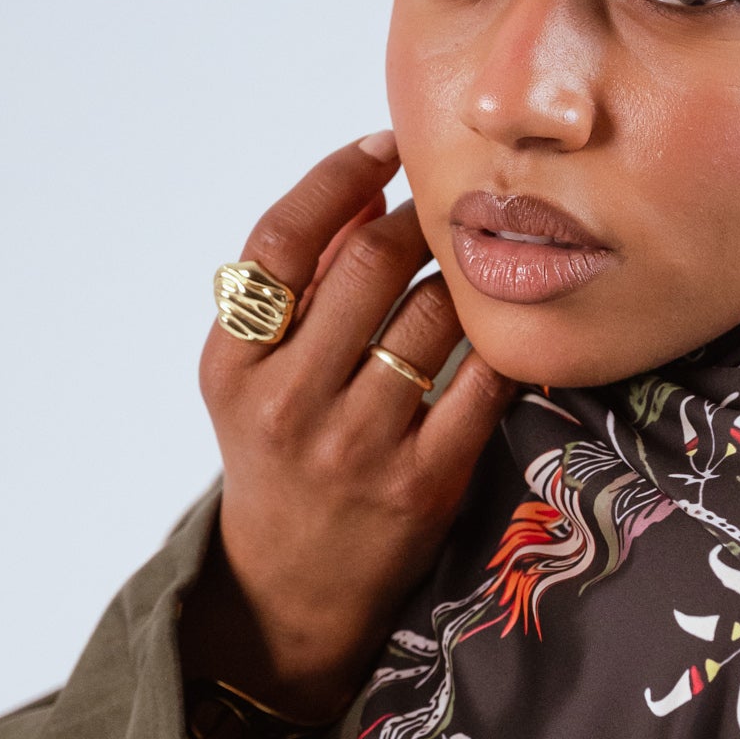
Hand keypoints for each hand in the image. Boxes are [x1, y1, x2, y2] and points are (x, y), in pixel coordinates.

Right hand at [181, 131, 516, 722]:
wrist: (291, 591)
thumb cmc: (279, 455)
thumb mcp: (256, 374)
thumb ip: (300, 283)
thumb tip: (366, 184)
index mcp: (232, 365)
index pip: (280, 241)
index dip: (339, 178)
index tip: (385, 147)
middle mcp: (286, 402)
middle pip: (368, 264)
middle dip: (417, 219)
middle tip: (442, 206)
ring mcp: (356, 446)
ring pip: (435, 314)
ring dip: (464, 276)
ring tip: (472, 271)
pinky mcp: (423, 483)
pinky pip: (483, 381)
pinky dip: (501, 341)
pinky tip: (507, 326)